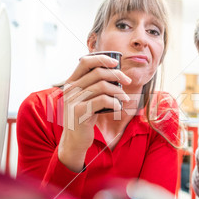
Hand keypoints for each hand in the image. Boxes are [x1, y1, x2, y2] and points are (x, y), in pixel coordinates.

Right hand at [58, 54, 130, 170]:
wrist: (74, 140)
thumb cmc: (85, 117)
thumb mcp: (87, 99)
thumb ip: (95, 86)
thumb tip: (116, 73)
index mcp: (71, 82)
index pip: (85, 61)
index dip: (102, 59)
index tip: (116, 63)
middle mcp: (70, 88)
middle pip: (98, 72)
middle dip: (117, 75)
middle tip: (127, 82)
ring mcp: (73, 99)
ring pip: (102, 86)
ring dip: (118, 91)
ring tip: (125, 99)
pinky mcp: (79, 111)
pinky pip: (102, 100)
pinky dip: (114, 102)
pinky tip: (119, 108)